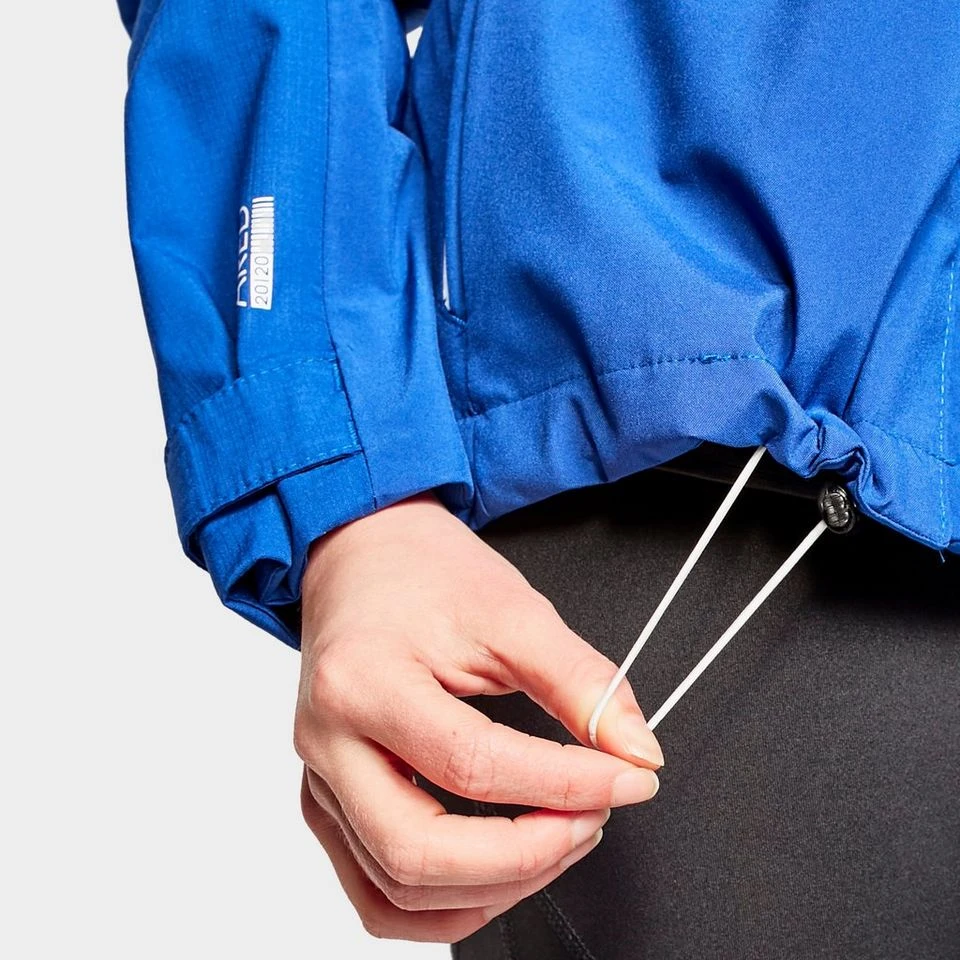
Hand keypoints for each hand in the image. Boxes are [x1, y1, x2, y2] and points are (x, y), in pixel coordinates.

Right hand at [295, 492, 663, 941]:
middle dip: (525, 855)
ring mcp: (319, 780)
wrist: (362, 557)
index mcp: (362, 681)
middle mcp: (325, 742)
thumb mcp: (511, 610)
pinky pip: (375, 895)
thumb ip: (578, 682)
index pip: (471, 765)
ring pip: (395, 892)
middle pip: (417, 852)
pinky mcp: (326, 803)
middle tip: (590, 820)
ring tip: (557, 838)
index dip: (565, 783)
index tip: (627, 778)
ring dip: (494, 888)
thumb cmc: (424, 574)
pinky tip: (500, 874)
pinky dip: (445, 906)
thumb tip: (634, 751)